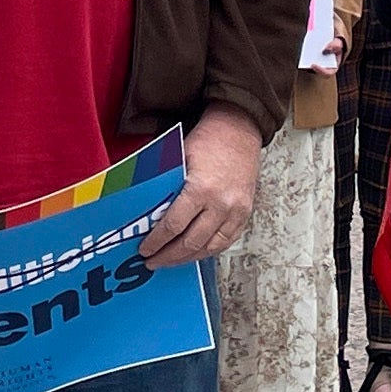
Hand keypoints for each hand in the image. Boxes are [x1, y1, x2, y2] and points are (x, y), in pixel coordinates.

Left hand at [136, 105, 262, 268]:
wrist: (239, 129)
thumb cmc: (208, 140)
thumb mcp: (179, 159)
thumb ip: (167, 187)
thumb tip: (146, 213)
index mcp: (201, 189)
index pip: (174, 226)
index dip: (157, 241)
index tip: (145, 249)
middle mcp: (221, 204)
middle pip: (191, 242)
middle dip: (169, 256)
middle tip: (153, 261)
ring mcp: (236, 211)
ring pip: (210, 247)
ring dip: (188, 258)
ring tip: (171, 261)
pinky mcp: (245, 213)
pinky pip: (226, 242)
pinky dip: (209, 250)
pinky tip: (195, 252)